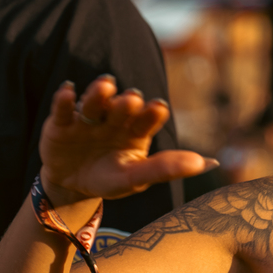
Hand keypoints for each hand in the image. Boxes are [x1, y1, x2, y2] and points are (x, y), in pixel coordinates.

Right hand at [39, 75, 216, 203]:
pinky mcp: (61, 123)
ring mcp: (88, 119)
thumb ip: (167, 169)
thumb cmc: (109, 179)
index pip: (147, 119)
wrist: (71, 186)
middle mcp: (114, 119)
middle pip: (122, 107)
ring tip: (106, 86)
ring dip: (100, 93)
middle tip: (133, 99)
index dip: (152, 113)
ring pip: (95, 103)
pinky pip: (63, 109)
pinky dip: (65, 100)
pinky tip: (69, 91)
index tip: (158, 108)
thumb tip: (211, 163)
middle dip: (127, 102)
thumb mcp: (136, 178)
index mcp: (136, 130)